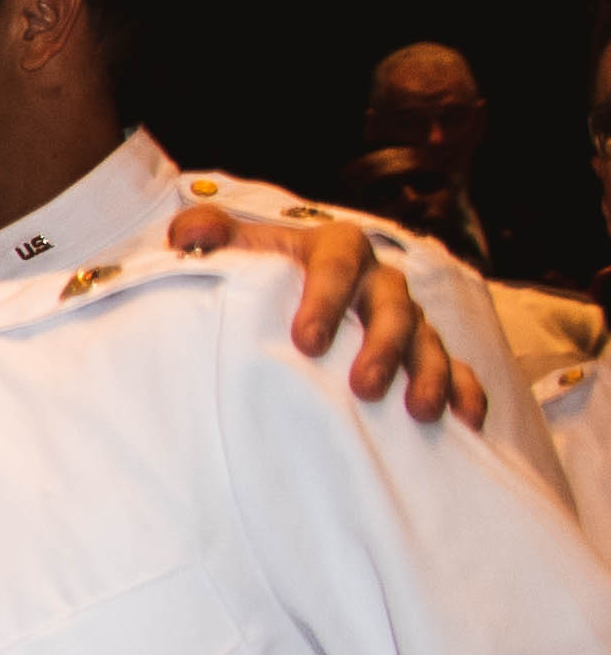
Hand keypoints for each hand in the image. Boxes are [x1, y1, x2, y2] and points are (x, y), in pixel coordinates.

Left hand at [176, 200, 483, 427]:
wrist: (281, 291)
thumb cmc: (258, 273)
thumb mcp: (234, 251)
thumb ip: (209, 236)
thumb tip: (188, 233)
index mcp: (333, 249)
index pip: (336, 264)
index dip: (326, 299)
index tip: (306, 342)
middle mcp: (377, 280)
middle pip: (392, 306)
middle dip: (383, 346)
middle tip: (364, 387)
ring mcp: (406, 316)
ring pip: (427, 339)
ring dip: (428, 373)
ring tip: (420, 411)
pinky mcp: (423, 350)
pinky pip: (457, 367)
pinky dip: (464, 391)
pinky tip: (465, 421)